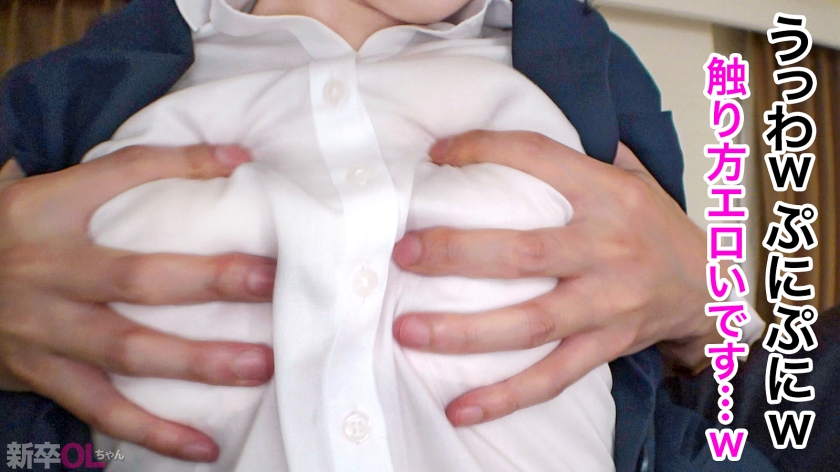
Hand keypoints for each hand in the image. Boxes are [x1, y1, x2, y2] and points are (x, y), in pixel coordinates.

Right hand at [0, 146, 275, 461]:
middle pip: (135, 277)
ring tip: (259, 365)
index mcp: (48, 211)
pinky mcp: (44, 376)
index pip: (119, 174)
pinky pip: (103, 410)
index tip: (242, 164)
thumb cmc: (17, 234)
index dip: (178, 166)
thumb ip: (134, 170)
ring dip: (197, 361)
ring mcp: (44, 331)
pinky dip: (154, 432)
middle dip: (207, 280)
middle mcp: (45, 271)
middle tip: (270, 280)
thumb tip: (236, 155)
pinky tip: (205, 446)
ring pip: (126, 350)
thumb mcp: (56, 192)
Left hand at [392, 130, 718, 425]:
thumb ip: (579, 154)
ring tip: (407, 330)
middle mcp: (608, 248)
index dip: (485, 150)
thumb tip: (507, 123)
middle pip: (523, 252)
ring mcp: (607, 304)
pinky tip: (459, 408)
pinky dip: (506, 396)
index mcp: (609, 194)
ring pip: (530, 323)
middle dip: (457, 253)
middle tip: (404, 252)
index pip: (539, 158)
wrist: (710, 285)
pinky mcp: (605, 346)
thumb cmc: (655, 225)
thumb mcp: (631, 175)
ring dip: (465, 331)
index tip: (436, 155)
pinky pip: (551, 377)